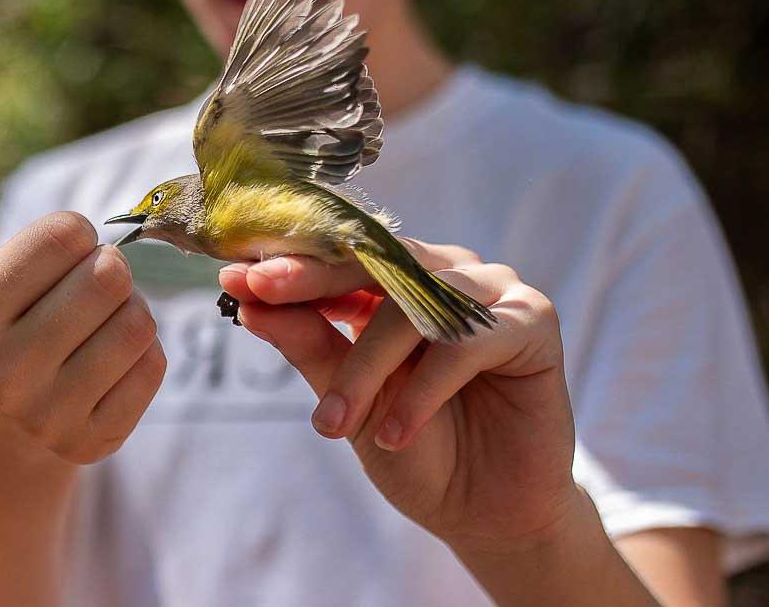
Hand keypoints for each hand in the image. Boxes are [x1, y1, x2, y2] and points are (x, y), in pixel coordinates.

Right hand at [0, 197, 165, 463]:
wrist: (1, 415)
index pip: (63, 235)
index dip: (71, 233)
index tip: (56, 252)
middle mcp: (0, 377)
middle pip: (108, 276)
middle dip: (105, 267)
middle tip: (85, 284)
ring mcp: (47, 418)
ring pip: (137, 322)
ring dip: (129, 307)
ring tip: (97, 318)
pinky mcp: (93, 442)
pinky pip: (153, 365)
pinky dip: (142, 351)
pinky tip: (108, 358)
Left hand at [221, 240, 582, 553]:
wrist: (484, 511)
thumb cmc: (416, 448)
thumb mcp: (350, 399)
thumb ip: (308, 343)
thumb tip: (246, 298)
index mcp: (398, 282)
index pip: (338, 257)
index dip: (287, 265)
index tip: (235, 278)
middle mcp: (445, 273)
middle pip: (373, 262)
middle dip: (312, 282)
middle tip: (261, 296)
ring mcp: (492, 293)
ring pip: (414, 306)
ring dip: (367, 365)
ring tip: (335, 423)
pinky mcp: (533, 322)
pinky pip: (467, 342)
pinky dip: (424, 389)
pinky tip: (396, 432)